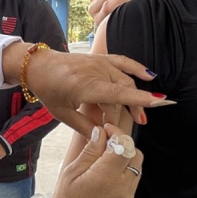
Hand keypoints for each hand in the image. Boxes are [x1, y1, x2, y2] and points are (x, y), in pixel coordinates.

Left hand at [4, 44, 168, 137]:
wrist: (38, 66)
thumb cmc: (48, 90)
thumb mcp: (62, 114)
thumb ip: (85, 127)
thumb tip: (104, 139)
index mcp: (84, 86)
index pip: (117, 94)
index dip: (139, 99)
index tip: (159, 103)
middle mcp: (95, 71)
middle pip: (123, 92)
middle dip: (130, 110)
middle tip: (133, 125)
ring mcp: (99, 63)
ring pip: (126, 80)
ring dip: (134, 96)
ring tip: (138, 114)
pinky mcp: (100, 58)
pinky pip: (123, 62)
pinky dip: (137, 68)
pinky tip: (150, 76)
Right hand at [44, 124, 142, 197]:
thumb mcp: (71, 173)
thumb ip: (90, 151)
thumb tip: (100, 132)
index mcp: (104, 177)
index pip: (124, 145)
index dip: (116, 134)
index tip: (106, 131)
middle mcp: (120, 187)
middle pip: (135, 154)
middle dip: (123, 145)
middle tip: (106, 145)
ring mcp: (127, 196)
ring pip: (137, 166)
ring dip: (125, 158)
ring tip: (105, 161)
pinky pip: (133, 180)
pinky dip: (124, 172)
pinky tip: (107, 175)